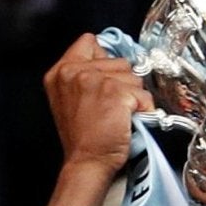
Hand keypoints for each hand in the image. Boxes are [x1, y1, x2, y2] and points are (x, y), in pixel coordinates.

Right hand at [45, 32, 150, 178]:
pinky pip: (144, 95)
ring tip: (118, 116)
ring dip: (134, 97)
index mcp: (61, 72)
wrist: (87, 163)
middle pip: (119, 60)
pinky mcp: (115, 92)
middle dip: (123, 83)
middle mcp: (75, 72)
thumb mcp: (71, 100)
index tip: (108, 79)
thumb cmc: (84, 140)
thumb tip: (112, 64)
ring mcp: (95, 80)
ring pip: (134, 76)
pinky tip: (129, 122)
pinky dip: (144, 110)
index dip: (105, 59)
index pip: (90, 42)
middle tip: (111, 108)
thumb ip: (85, 76)